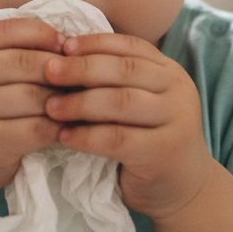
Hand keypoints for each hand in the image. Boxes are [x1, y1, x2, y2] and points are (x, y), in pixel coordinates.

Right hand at [0, 19, 64, 200]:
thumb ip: (8, 56)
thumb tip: (66, 41)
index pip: (9, 30)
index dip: (43, 34)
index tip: (65, 48)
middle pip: (25, 62)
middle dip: (59, 70)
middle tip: (81, 79)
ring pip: (33, 95)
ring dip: (62, 100)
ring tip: (78, 102)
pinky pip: (36, 128)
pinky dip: (58, 127)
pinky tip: (67, 128)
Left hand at [42, 33, 215, 220]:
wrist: (184, 189)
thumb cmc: (148, 139)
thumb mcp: (139, 102)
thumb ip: (115, 81)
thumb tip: (63, 56)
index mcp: (169, 71)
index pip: (130, 46)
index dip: (95, 43)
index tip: (63, 46)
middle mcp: (178, 90)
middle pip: (124, 70)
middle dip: (82, 68)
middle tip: (48, 71)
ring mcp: (177, 120)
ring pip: (121, 102)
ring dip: (80, 103)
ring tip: (51, 107)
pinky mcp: (164, 152)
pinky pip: (118, 138)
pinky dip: (86, 136)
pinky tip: (64, 136)